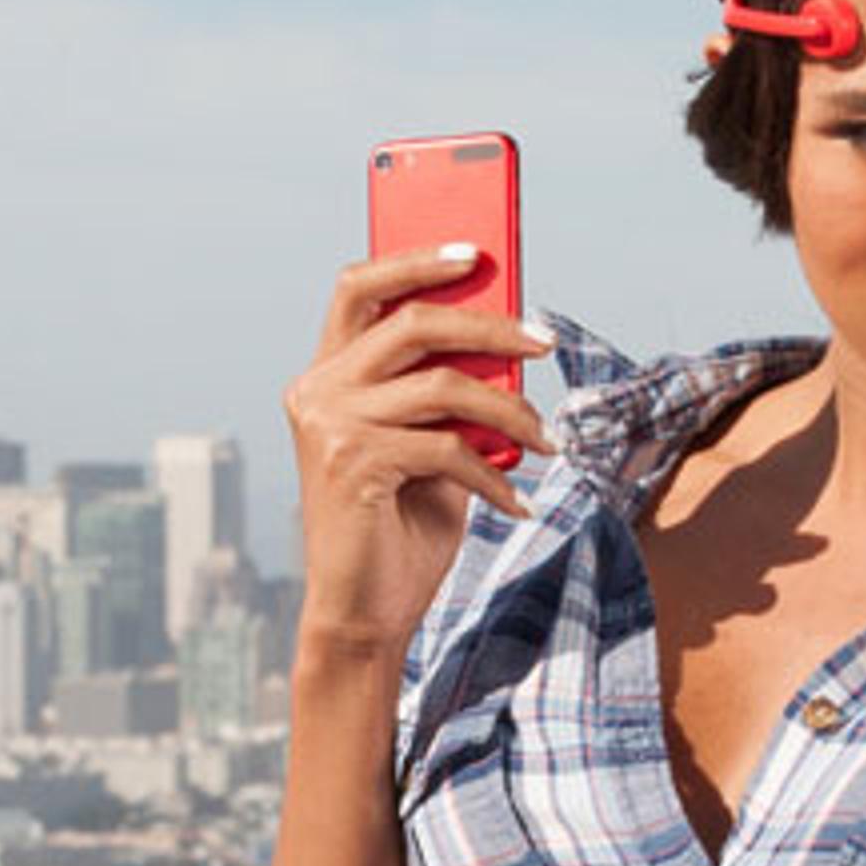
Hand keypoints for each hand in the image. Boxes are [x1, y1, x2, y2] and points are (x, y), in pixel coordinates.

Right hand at [281, 244, 558, 655]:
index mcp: (326, 375)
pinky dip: (495, 475)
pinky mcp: (355, 463)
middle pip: (414, 321)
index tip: (476, 252)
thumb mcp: (429, 445)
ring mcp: (330, 425)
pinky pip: (449, 446)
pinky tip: (516, 500)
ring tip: (547, 440)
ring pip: (445, 384)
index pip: (359, 287)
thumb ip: (449, 393)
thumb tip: (510, 345)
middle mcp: (317, 390)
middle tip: (544, 343)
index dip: (415, 260)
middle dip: (491, 326)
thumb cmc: (398, 528)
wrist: (364, 613)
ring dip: (511, 411)